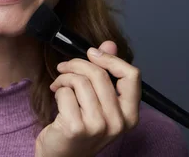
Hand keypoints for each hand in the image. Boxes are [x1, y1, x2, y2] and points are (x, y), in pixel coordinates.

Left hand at [35, 41, 140, 156]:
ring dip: (64, 77)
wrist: (62, 156)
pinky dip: (57, 90)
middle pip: (100, 74)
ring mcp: (98, 127)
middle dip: (77, 64)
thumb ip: (106, 72)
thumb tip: (109, 43)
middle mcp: (119, 122)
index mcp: (130, 114)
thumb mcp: (99, 101)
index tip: (92, 53)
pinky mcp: (76, 127)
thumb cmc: (80, 127)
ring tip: (59, 84)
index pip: (131, 75)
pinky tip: (56, 97)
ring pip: (80, 81)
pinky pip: (65, 92)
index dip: (110, 58)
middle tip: (64, 67)